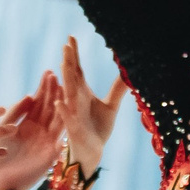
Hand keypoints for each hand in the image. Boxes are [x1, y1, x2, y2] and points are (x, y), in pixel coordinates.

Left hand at [0, 84, 62, 189]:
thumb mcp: (2, 129)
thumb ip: (14, 113)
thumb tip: (29, 96)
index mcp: (27, 126)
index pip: (38, 104)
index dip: (44, 89)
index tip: (49, 73)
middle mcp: (39, 134)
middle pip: (50, 109)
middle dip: (54, 93)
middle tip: (60, 75)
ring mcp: (45, 145)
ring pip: (57, 122)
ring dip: (62, 107)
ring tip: (67, 90)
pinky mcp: (49, 158)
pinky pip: (59, 141)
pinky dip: (64, 130)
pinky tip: (70, 117)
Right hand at [55, 35, 125, 173]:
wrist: (92, 152)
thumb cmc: (98, 128)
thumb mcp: (111, 106)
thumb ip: (118, 89)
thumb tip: (129, 73)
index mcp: (82, 93)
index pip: (76, 70)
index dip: (74, 55)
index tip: (71, 38)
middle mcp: (75, 100)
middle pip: (71, 78)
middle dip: (69, 62)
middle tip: (66, 45)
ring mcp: (73, 114)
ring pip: (68, 94)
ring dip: (66, 80)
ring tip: (63, 64)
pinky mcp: (74, 129)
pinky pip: (67, 119)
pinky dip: (64, 111)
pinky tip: (60, 102)